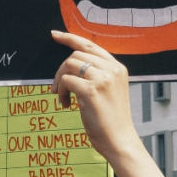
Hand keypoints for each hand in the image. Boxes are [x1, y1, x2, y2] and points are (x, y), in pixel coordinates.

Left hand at [51, 31, 135, 163]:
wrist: (120, 141)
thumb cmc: (112, 120)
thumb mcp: (110, 91)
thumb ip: (98, 75)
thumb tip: (72, 65)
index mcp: (117, 67)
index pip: (91, 45)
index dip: (71, 38)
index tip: (55, 35)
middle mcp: (112, 69)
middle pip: (76, 54)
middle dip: (61, 69)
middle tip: (58, 87)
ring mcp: (103, 79)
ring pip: (69, 65)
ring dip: (60, 81)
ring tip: (62, 97)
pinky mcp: (92, 90)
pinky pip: (67, 80)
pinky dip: (61, 91)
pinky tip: (66, 104)